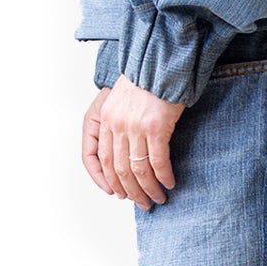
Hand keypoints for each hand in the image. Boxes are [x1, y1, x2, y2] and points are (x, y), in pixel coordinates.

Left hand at [81, 76, 183, 209]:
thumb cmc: (146, 79)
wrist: (161, 62)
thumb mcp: (121, 100)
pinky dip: (163, 177)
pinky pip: (157, 162)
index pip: (97, 158)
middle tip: (141, 203)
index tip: (117, 193)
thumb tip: (125, 151)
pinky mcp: (156, 128)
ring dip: (148, 189)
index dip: (106, 180)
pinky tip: (169, 183)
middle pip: (118, 170)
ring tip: (157, 198)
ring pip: (137, 170)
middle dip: (131, 191)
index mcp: (104, 119)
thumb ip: (118, 123)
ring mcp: (135, 128)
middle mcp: (116, 125)